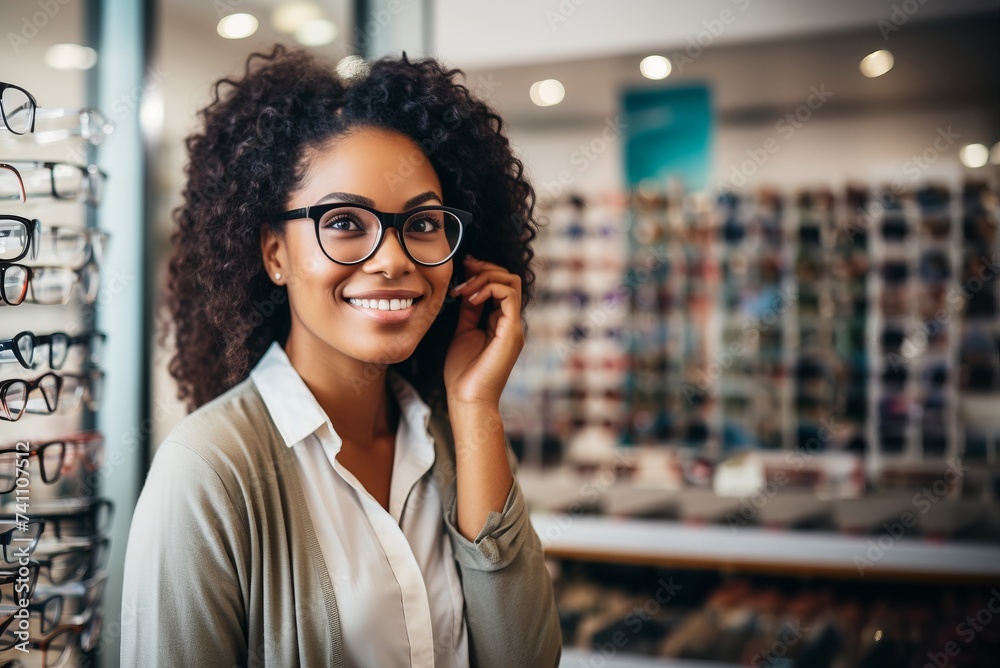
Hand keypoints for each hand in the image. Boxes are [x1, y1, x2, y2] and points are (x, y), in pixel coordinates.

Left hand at [443, 255, 524, 407]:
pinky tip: (471, 297)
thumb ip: (468, 311)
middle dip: (485, 268)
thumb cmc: (463, 373)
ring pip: (511, 282)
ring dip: (485, 277)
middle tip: (463, 270)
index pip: (500, 285)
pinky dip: (489, 288)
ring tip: (465, 288)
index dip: (482, 272)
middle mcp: (510, 322)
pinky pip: (508, 296)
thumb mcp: (462, 332)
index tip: (462, 268)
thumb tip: (467, 288)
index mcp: (500, 323)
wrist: (468, 399)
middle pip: (509, 279)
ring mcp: (513, 327)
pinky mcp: (511, 332)